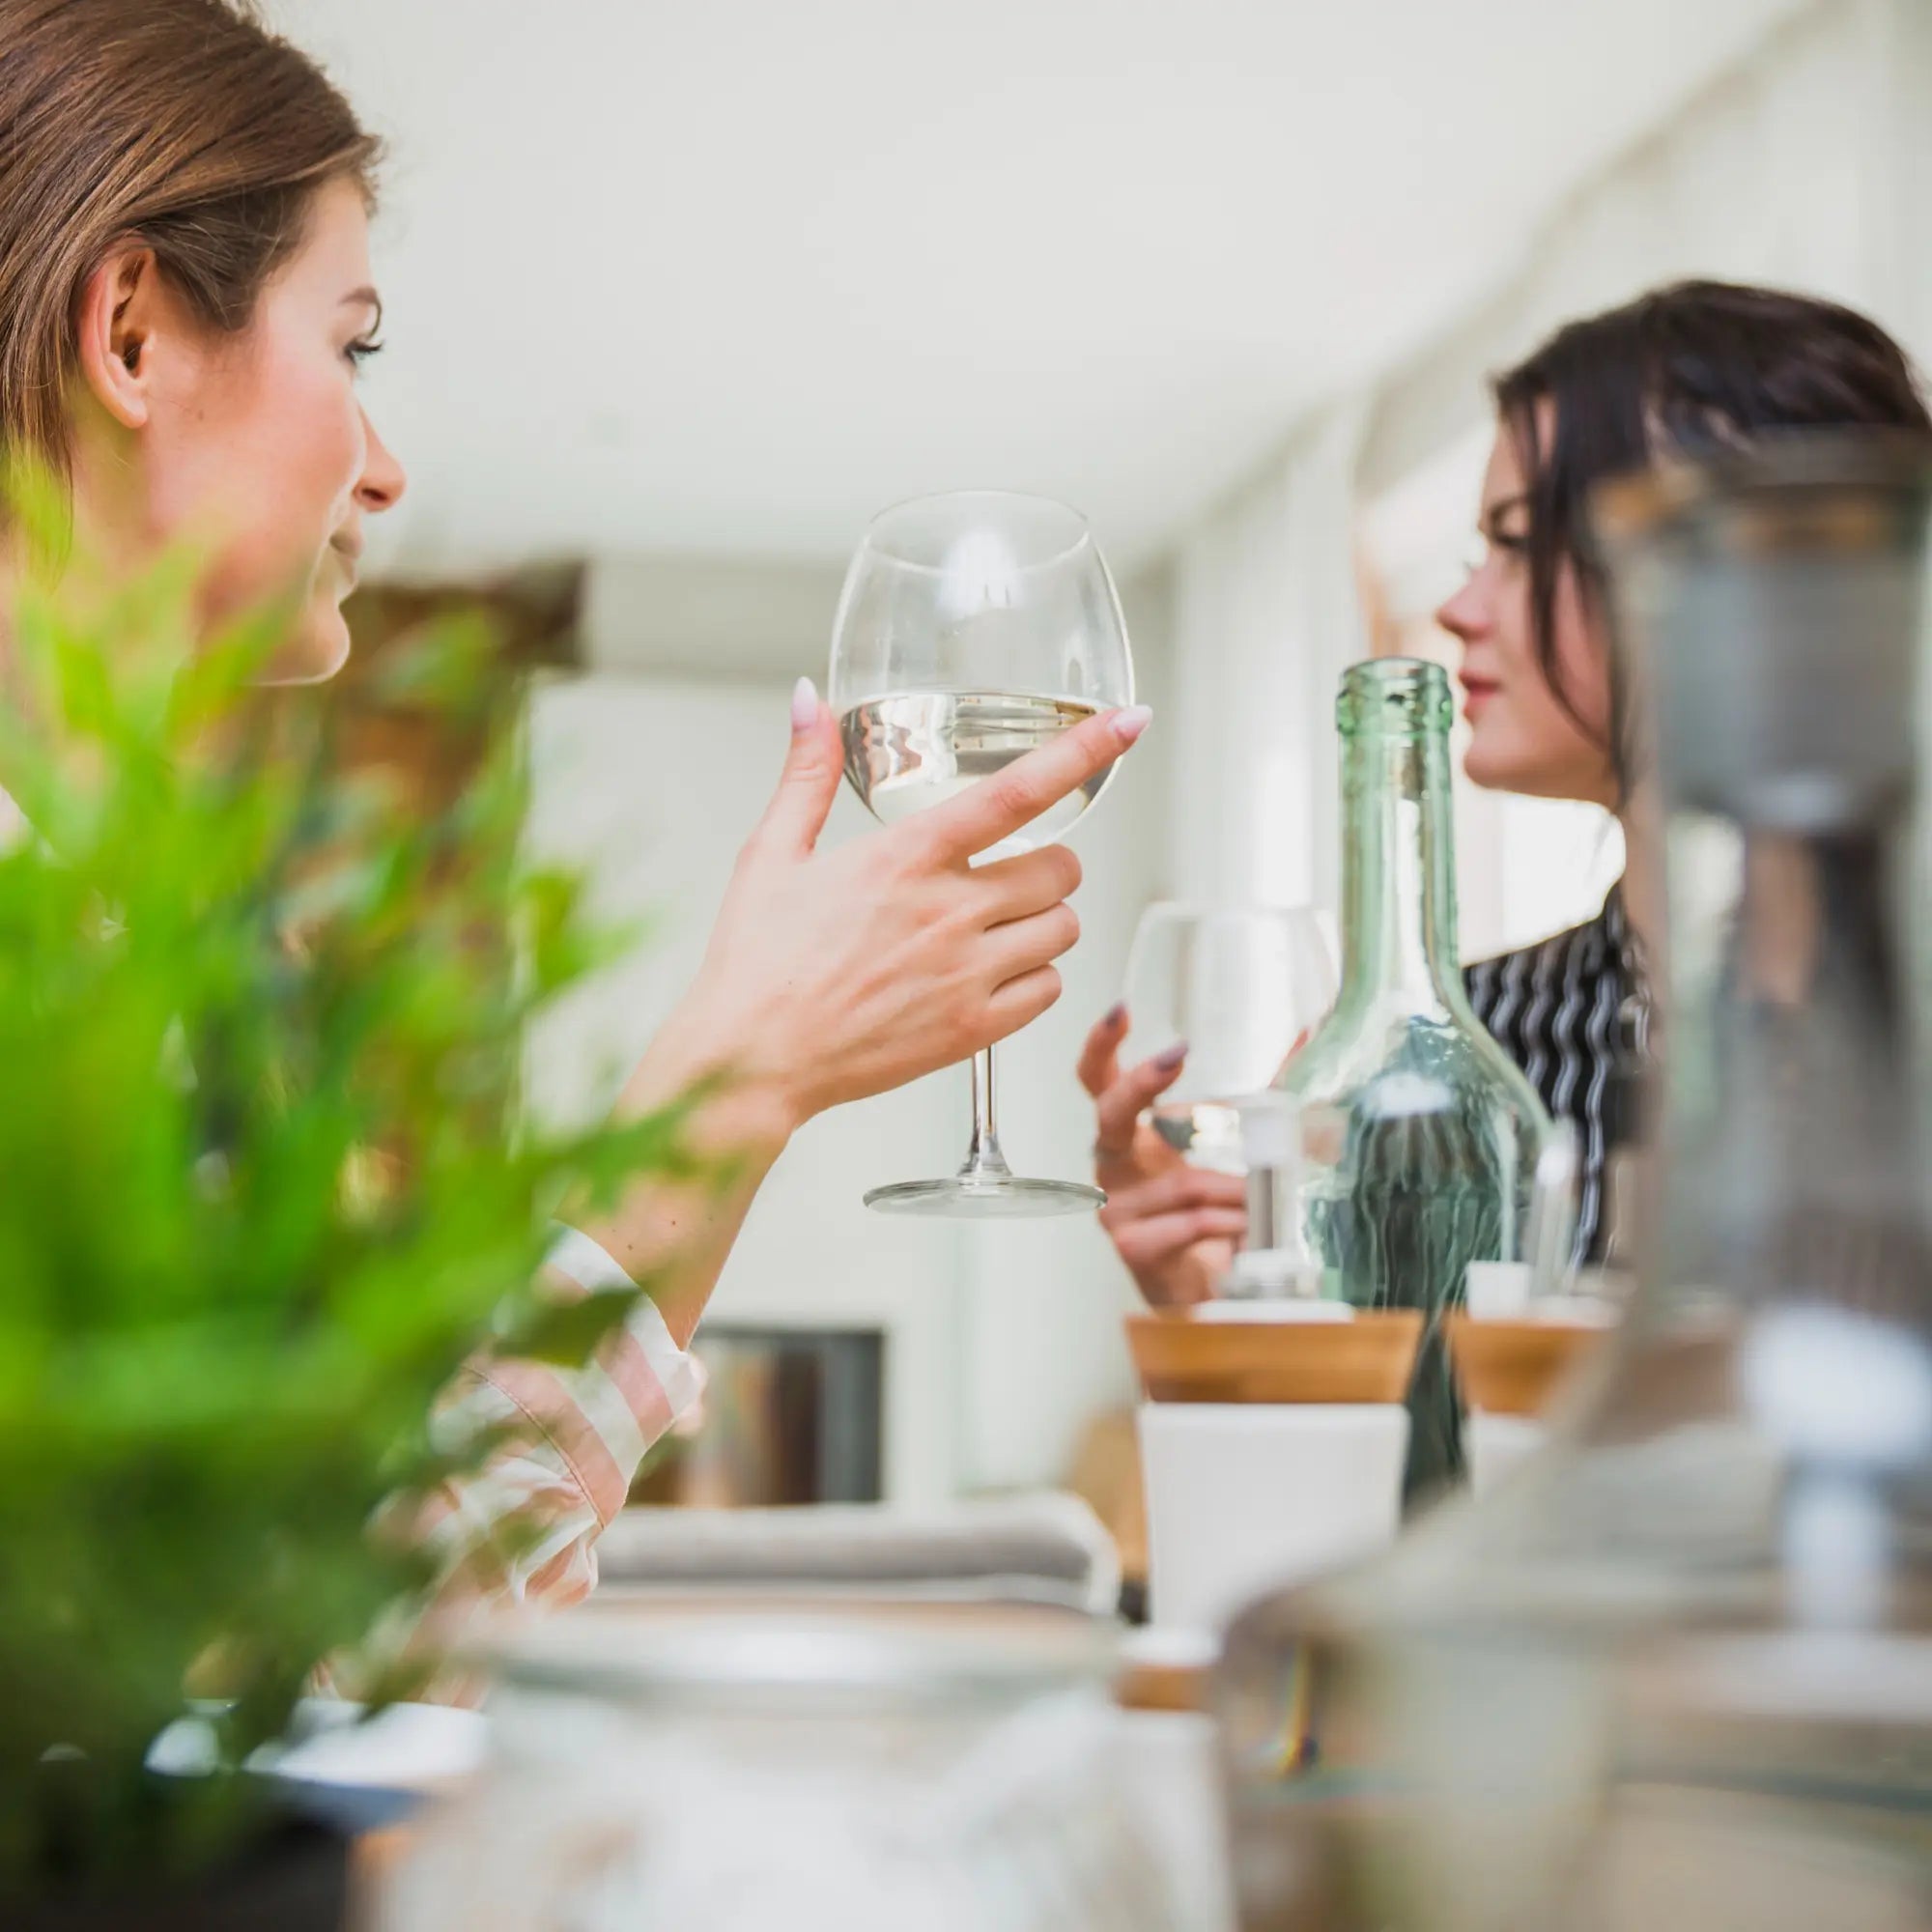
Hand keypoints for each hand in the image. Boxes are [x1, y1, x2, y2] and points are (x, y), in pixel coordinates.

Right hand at [636, 679, 1151, 1143]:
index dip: (1084, 751)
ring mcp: (967, 974)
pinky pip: (1050, 990)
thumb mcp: (770, 855)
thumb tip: (810, 702)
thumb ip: (806, 774)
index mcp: (906, 857)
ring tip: (998, 928)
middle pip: (1061, 868)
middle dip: (1048, 865)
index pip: (1018, 790)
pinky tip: (992, 974)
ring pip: (1064, 929)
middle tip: (1010, 875)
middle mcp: (948, 911)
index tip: (1130, 722)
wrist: (751, 1060)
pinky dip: (1035, 978)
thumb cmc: (756, 962)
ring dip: (1045, 921)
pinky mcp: (973, 1029)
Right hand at [1078, 1007, 1244, 1306]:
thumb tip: (1305, 1034)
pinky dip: (1227, 1222)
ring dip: (1234, 1187)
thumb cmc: (1216, 1214)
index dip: (1102, 1045)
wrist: (1210, 1291)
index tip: (1122, 1011)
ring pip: (1182, 1179)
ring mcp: (1117, 1208)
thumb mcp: (1240, 1144)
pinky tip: (1243, 1228)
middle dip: (1141, 1081)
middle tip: (1176, 1054)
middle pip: (1110, 1113)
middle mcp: (1115, 1166)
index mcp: (1133, 1135)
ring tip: (1262, 1198)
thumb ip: (1268, 1093)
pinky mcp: (1132, 1246)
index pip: (1100, 1081)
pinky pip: (1189, 1222)